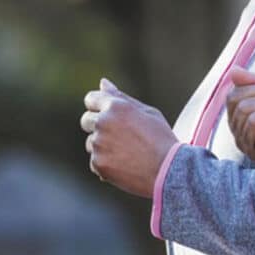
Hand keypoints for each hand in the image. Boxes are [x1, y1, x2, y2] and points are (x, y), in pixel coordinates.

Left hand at [82, 78, 177, 196]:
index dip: (98, 106)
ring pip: (91, 143)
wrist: (168, 170)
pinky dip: (106, 164)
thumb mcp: (147, 112)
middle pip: (86, 120)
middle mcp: (103, 122)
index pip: (91, 99)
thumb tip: (103, 83)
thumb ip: (122, 98)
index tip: (106, 114)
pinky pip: (95, 161)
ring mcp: (99, 144)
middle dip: (97, 126)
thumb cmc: (161, 138)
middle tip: (119, 136)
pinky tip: (125, 165)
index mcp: (115, 106)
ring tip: (126, 153)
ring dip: (102, 146)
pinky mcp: (98, 163)